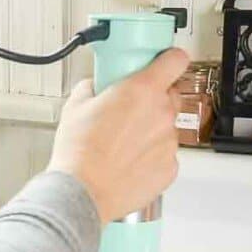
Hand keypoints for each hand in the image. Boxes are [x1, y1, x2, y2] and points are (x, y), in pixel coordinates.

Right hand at [47, 48, 188, 224]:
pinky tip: (129, 162)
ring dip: (151, 131)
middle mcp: (162, 114)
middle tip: (130, 110)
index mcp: (143, 90)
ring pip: (167, 128)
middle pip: (172, 95)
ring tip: (123, 144)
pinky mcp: (170, 168)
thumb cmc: (79, 152)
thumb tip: (95, 86)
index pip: (176, 60)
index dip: (170, 59)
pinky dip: (152, 157)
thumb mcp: (76, 105)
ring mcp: (169, 143)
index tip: (165, 62)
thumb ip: (93, 86)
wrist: (82, 192)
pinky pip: (165, 155)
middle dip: (154, 99)